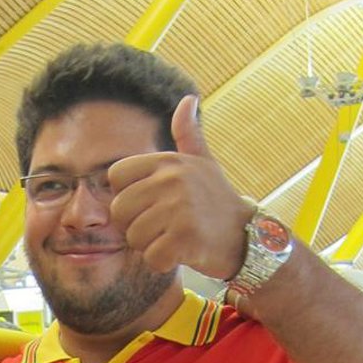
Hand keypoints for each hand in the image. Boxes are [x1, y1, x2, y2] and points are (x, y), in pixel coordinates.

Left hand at [107, 95, 254, 278]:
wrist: (247, 236)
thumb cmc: (217, 201)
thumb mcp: (203, 163)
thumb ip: (188, 135)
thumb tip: (188, 99)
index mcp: (168, 161)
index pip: (115, 176)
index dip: (126, 196)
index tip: (149, 204)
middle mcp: (173, 179)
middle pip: (119, 211)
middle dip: (134, 227)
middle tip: (162, 228)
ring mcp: (180, 208)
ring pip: (133, 237)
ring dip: (150, 246)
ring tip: (174, 238)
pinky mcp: (186, 238)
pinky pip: (151, 257)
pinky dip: (162, 263)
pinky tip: (182, 253)